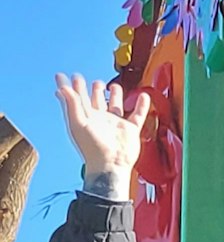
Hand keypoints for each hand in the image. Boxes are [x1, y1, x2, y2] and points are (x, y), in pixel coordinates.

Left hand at [53, 74, 148, 200]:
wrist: (111, 165)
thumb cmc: (93, 148)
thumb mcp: (78, 123)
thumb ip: (72, 104)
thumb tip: (63, 87)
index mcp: (87, 117)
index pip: (79, 98)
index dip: (75, 87)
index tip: (72, 76)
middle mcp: (101, 120)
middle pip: (97, 101)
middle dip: (95, 90)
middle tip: (94, 82)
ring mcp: (116, 124)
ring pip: (116, 106)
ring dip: (115, 95)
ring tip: (113, 86)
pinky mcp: (131, 130)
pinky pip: (138, 115)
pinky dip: (142, 105)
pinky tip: (143, 96)